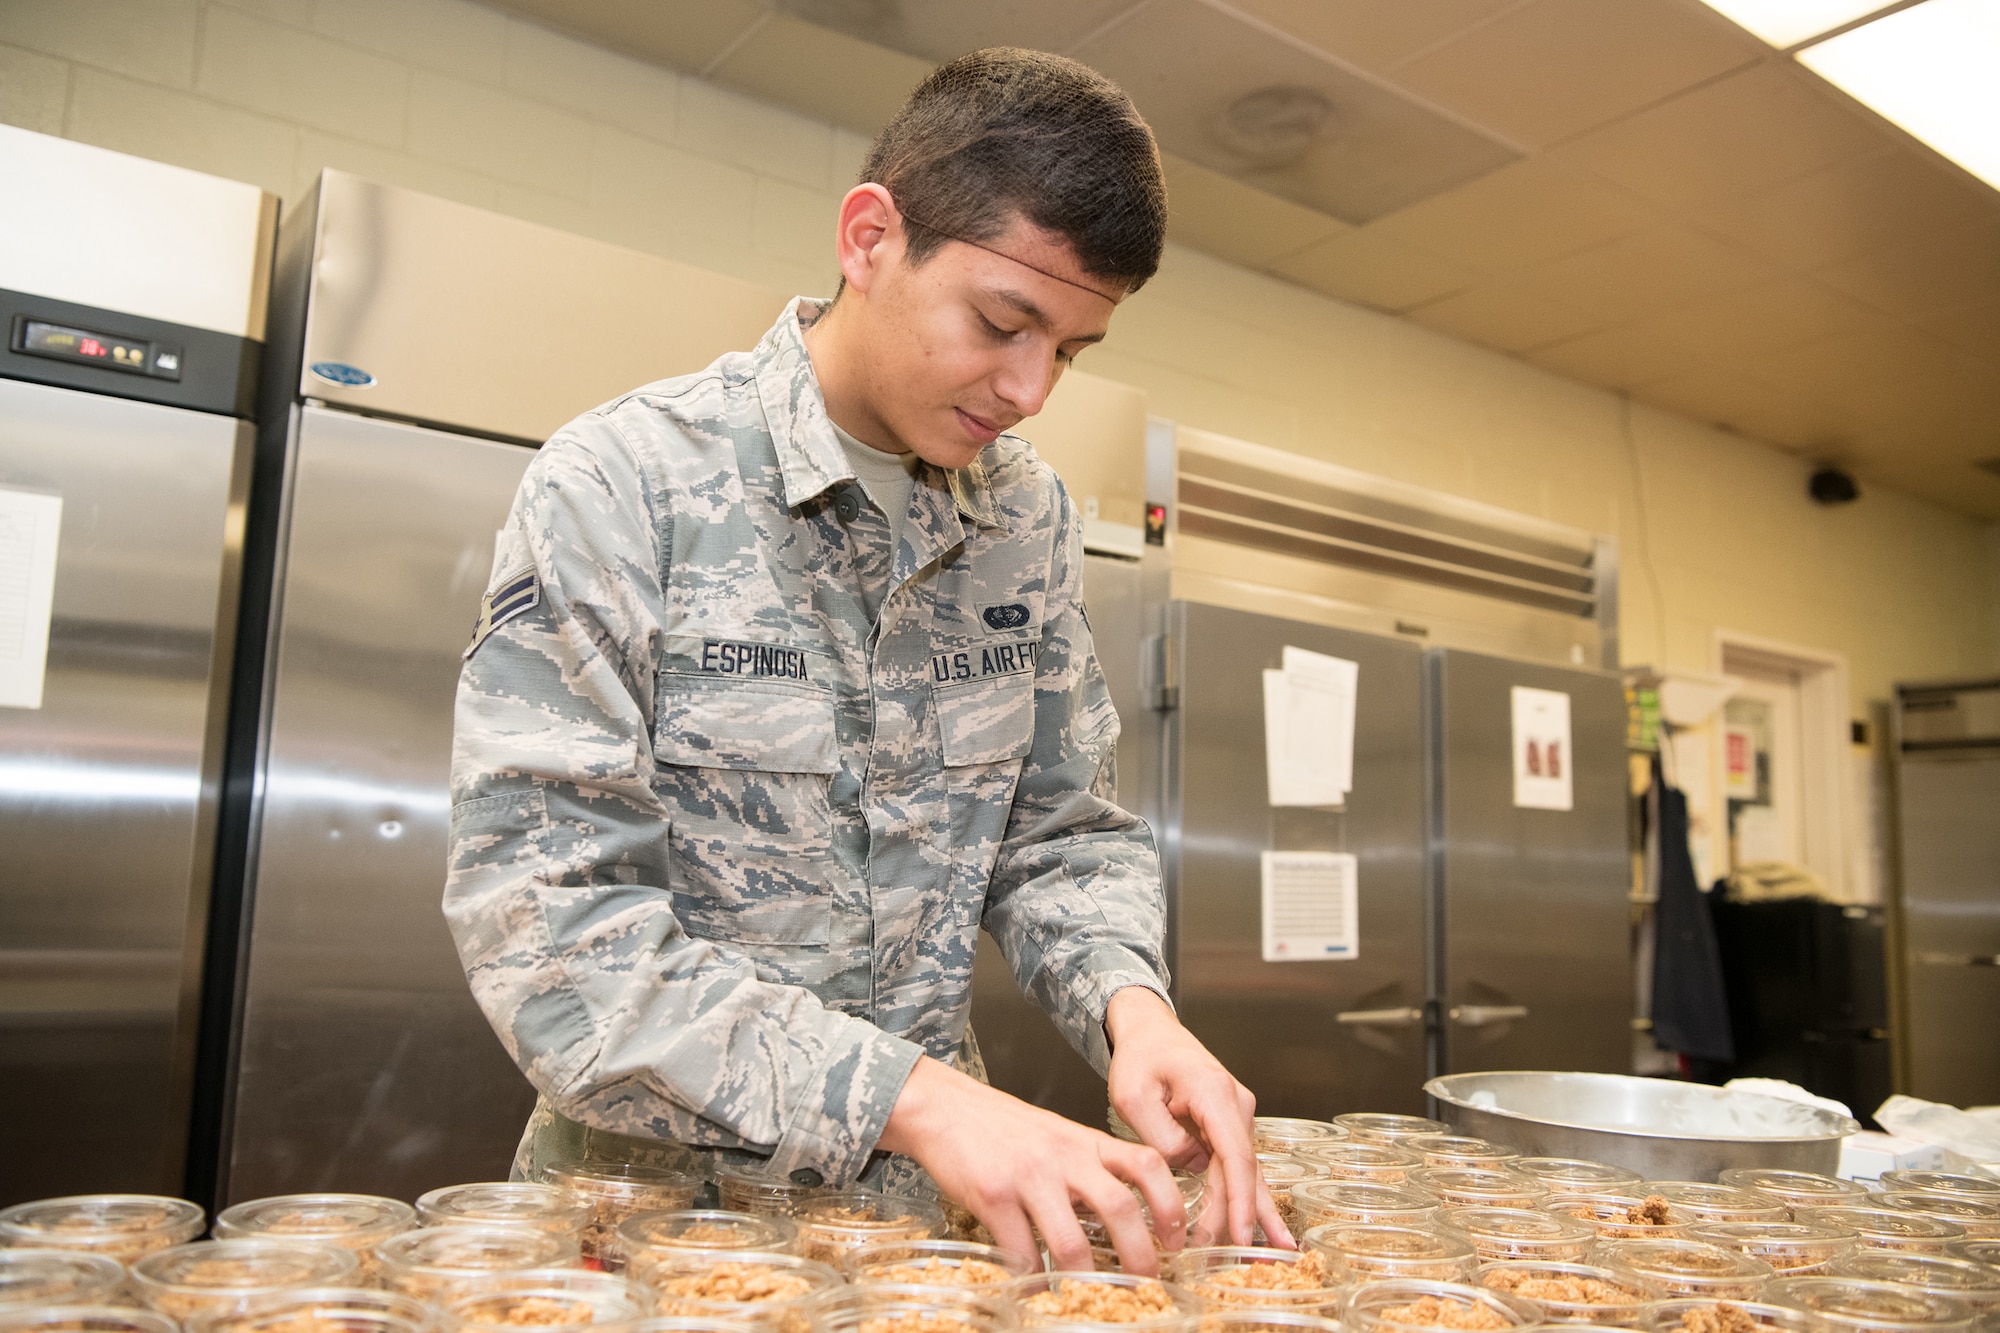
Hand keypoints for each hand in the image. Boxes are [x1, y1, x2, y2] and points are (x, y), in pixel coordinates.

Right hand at [879, 1054, 1186, 1274]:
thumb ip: (1090, 1168)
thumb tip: (1122, 1216)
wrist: (945, 1108)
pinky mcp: (993, 1195)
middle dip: (1140, 1257)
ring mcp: (1030, 1176)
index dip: (1171, 1205)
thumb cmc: (1004, 1128)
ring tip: (1089, 1299)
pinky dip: (1031, 1277)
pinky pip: (1020, 1250)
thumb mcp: (1059, 1137)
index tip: (1177, 1241)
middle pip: (1120, 1208)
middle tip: (1145, 1286)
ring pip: (1072, 1240)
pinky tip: (1034, 1287)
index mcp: (1087, 1142)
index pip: (1148, 1165)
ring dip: (1086, 1280)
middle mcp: (1065, 1157)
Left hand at [1103, 986, 1291, 1248]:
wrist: (1149, 1031)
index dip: (1238, 1200)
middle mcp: (1236, 1105)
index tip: (1239, 1234)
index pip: (1235, 1156)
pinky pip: (1237, 1166)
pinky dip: (1244, 1198)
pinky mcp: (1229, 1126)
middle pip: (1242, 1171)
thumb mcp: (1133, 1096)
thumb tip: (1190, 1167)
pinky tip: (1261, 1228)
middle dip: (1238, 1217)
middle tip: (1230, 1260)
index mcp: (1215, 1093)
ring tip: (1267, 1255)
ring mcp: (1236, 1116)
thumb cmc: (1139, 1058)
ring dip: (1246, 1212)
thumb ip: (1161, 1136)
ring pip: (1244, 1172)